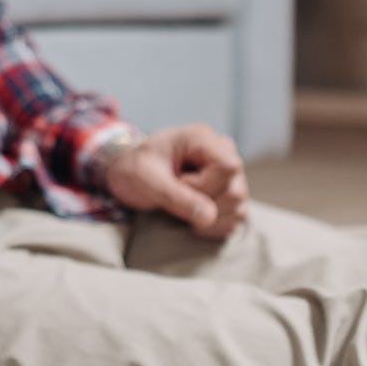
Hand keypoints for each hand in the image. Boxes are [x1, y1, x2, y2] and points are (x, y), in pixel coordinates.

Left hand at [102, 123, 250, 237]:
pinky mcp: (228, 194)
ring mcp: (228, 175)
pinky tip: (193, 220)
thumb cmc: (135, 168)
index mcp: (203, 138)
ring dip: (209, 218)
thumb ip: (177, 197)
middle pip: (236, 191)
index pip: (228, 167)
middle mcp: (222, 153)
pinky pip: (235, 218)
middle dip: (204, 204)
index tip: (179, 185)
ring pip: (238, 207)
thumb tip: (209, 217)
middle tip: (176, 196)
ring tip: (183, 206)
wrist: (127, 174)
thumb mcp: (148, 180)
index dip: (205, 186)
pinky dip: (214, 226)